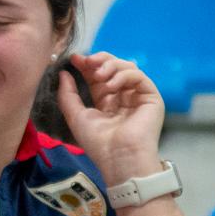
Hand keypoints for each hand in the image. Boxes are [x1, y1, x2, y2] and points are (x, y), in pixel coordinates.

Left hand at [56, 52, 164, 182]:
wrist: (118, 157)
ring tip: (99, 75)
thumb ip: (68, 94)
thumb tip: (63, 74)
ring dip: (111, 66)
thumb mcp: (76, 116)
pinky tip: (111, 85)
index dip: (87, 66)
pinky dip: (124, 75)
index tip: (74, 58)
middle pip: (114, 68)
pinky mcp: (151, 97)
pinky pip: (139, 77)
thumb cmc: (97, 142)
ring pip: (127, 68)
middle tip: (87, 61)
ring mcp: (138, 97)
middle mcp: (123, 97)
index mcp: (106, 102)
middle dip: (99, 60)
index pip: (97, 77)